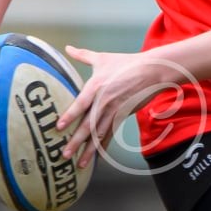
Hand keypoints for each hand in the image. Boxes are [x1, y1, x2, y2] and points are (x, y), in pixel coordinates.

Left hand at [57, 46, 185, 166]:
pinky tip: (97, 157)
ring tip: (78, 163)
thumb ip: (82, 55)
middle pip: (87, 125)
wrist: (152, 71)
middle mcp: (104, 101)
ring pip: (99, 134)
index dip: (69, 116)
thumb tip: (67, 47)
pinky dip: (104, 146)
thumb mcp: (102, 58)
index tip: (58, 128)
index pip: (79, 104)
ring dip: (88, 150)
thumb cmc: (126, 63)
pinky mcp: (124, 115)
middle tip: (63, 154)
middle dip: (75, 141)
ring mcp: (115, 110)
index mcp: (96, 86)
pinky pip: (111, 133)